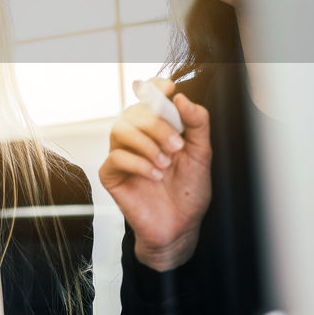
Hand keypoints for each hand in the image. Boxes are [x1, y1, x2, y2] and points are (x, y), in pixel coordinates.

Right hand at [98, 77, 211, 270]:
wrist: (180, 227)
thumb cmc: (188, 191)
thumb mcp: (202, 154)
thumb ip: (197, 124)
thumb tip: (182, 98)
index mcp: (158, 129)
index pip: (149, 99)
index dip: (155, 89)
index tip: (168, 88)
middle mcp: (138, 138)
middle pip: (134, 112)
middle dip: (157, 125)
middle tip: (176, 146)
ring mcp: (122, 155)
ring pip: (119, 129)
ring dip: (146, 143)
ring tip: (164, 163)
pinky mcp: (111, 175)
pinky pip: (115, 158)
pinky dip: (138, 164)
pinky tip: (154, 176)